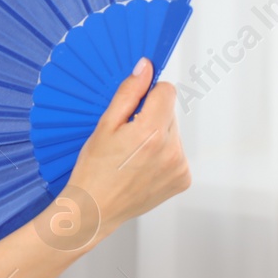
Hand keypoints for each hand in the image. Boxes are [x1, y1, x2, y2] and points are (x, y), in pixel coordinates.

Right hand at [64, 59, 190, 232]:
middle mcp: (172, 150)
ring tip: (133, 156)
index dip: (148, 94)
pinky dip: (163, 156)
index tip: (134, 107)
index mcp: (151, 132)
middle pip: (170, 112)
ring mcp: (180, 167)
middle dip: (151, 117)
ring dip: (158, 137)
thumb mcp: (104, 126)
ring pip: (173, 133)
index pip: (167, 91)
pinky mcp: (183, 179)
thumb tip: (146, 67)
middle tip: (127, 137)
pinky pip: (176, 153)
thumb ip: (129, 93)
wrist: (95, 210)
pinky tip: (142, 167)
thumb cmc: (93, 169)